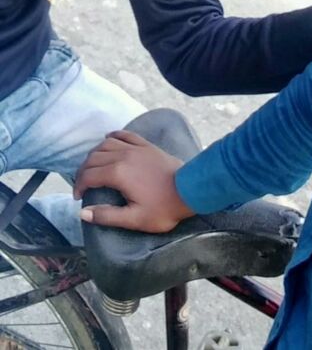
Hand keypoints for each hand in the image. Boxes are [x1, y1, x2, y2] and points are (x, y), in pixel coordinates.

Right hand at [74, 130, 194, 232]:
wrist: (189, 190)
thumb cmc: (163, 207)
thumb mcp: (134, 219)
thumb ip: (107, 215)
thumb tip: (83, 213)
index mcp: (118, 173)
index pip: (88, 175)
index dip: (79, 186)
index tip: (79, 198)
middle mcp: (124, 156)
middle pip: (93, 158)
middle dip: (83, 171)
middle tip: (82, 185)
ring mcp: (136, 148)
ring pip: (106, 144)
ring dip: (94, 154)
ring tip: (92, 167)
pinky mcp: (146, 145)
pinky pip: (125, 135)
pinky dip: (113, 136)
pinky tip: (107, 139)